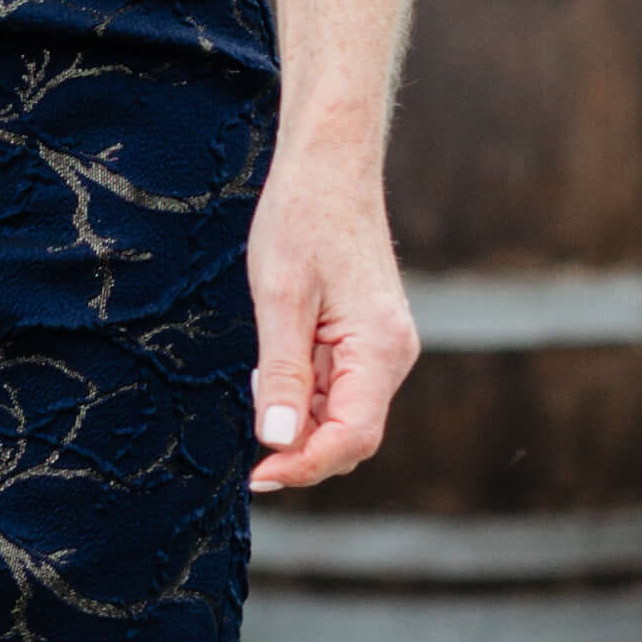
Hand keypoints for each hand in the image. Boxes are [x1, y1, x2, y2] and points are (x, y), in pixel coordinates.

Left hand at [247, 140, 418, 498]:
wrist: (330, 165)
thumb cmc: (302, 219)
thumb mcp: (279, 299)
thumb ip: (281, 374)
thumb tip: (276, 441)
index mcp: (379, 349)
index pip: (351, 438)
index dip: (305, 466)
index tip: (258, 476)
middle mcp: (393, 354)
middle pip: (351, 434)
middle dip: (301, 449)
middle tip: (248, 442)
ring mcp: (385, 346)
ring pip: (344, 413)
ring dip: (300, 418)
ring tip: (258, 385)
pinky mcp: (370, 337)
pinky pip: (341, 386)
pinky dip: (305, 392)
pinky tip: (274, 368)